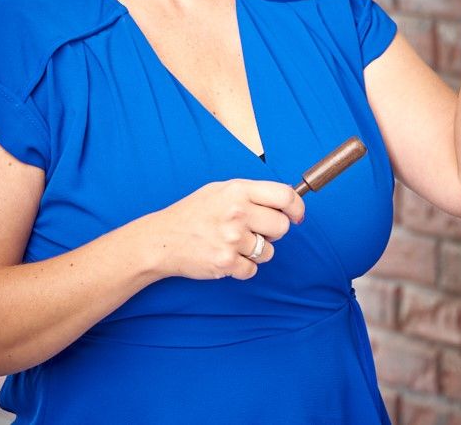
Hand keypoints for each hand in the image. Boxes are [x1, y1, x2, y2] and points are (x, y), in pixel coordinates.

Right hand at [149, 179, 304, 280]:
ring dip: (258, 251)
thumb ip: (252, 193)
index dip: (297, 207)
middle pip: (282, 226)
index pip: (284, 195)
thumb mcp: (220, 190)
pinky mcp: (226, 263)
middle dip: (274, 232)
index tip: (297, 215)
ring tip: (235, 243)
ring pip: (269, 251)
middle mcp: (237, 212)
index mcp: (238, 190)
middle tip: (257, 231)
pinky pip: (253, 269)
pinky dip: (243, 267)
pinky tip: (227, 256)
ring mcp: (232, 239)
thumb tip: (286, 198)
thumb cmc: (193, 213)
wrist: (162, 239)